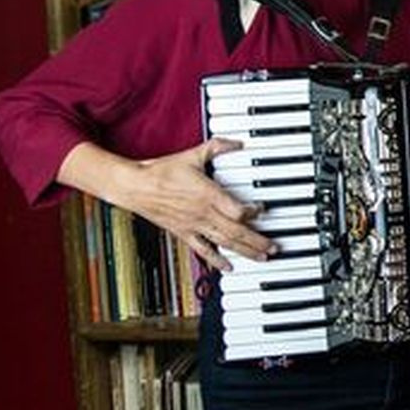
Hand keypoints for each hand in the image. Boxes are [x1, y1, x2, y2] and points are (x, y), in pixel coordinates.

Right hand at [112, 138, 275, 270]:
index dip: (254, 212)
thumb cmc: (161, 172)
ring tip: (262, 258)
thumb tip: (236, 142)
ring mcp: (194, 226)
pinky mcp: (183, 233)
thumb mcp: (192, 155)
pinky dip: (217, 260)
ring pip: (224, 243)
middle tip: (274, 247)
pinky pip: (203, 250)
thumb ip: (217, 147)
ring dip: (245, 252)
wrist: (135, 186)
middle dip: (258, 241)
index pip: (238, 211)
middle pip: (237, 232)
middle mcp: (203, 214)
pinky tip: (228, 267)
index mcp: (208, 195)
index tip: (263, 209)